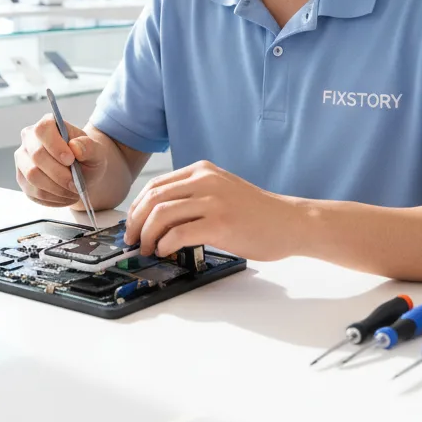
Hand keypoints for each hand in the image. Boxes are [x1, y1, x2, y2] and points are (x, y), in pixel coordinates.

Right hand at [15, 114, 107, 208]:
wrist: (82, 171)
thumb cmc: (87, 156)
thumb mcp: (96, 151)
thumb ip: (89, 147)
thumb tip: (75, 146)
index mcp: (47, 124)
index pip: (43, 130)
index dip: (55, 146)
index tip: (70, 160)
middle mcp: (30, 139)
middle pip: (36, 156)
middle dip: (58, 174)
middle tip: (75, 184)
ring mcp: (23, 159)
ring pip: (32, 176)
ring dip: (56, 189)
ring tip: (73, 192)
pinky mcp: (22, 179)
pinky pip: (32, 192)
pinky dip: (52, 198)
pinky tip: (65, 196)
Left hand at [125, 160, 300, 261]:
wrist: (289, 222)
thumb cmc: (256, 212)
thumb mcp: (221, 191)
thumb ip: (193, 196)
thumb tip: (157, 218)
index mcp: (202, 170)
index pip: (155, 185)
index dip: (137, 208)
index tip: (133, 225)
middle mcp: (205, 181)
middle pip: (153, 198)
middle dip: (136, 222)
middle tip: (134, 241)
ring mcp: (213, 201)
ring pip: (161, 214)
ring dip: (148, 236)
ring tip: (149, 249)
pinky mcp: (220, 223)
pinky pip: (179, 233)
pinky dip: (166, 244)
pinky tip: (167, 251)